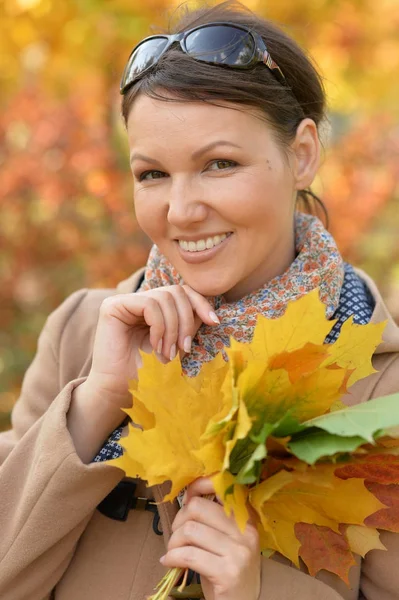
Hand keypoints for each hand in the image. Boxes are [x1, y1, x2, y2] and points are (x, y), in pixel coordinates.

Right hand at [84, 284, 218, 410]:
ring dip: (172, 328)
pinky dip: (159, 326)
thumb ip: (189, 325)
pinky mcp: (112, 306)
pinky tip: (154, 346)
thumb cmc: (148, 374)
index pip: (182, 292)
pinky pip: (148, 304)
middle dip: (186, 320)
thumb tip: (209, 311)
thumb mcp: (177, 346)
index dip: (200, 303)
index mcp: (154, 308)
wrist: (120, 391)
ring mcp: (124, 301)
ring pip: (164, 297)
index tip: (215, 322)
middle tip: (184, 348)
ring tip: (167, 353)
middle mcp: (138, 300)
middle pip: (176, 292)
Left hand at [160, 477, 260, 599]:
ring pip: (190, 530)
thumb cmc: (228, 569)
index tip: (185, 496)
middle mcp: (246, 531)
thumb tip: (187, 496)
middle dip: (178, 521)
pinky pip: (189, 555)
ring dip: (173, 542)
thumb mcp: (226, 539)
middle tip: (176, 537)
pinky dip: (173, 557)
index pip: (222, 486)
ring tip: (173, 552)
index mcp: (245, 518)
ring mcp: (239, 552)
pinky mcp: (228, 573)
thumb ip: (213, 518)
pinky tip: (169, 562)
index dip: (198, 485)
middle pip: (198, 507)